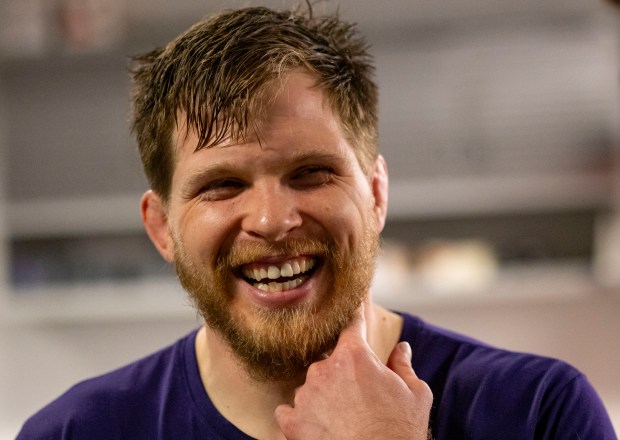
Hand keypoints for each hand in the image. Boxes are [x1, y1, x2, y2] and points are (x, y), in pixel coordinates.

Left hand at [274, 305, 432, 439]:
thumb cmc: (400, 431)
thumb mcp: (415, 394)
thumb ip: (403, 365)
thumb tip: (402, 348)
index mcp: (355, 356)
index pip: (352, 324)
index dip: (353, 315)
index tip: (351, 303)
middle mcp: (324, 369)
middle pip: (330, 362)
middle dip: (342, 375)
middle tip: (359, 397)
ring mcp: (305, 395)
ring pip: (310, 387)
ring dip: (321, 396)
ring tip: (342, 418)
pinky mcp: (292, 421)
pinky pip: (289, 411)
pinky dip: (299, 417)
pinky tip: (317, 427)